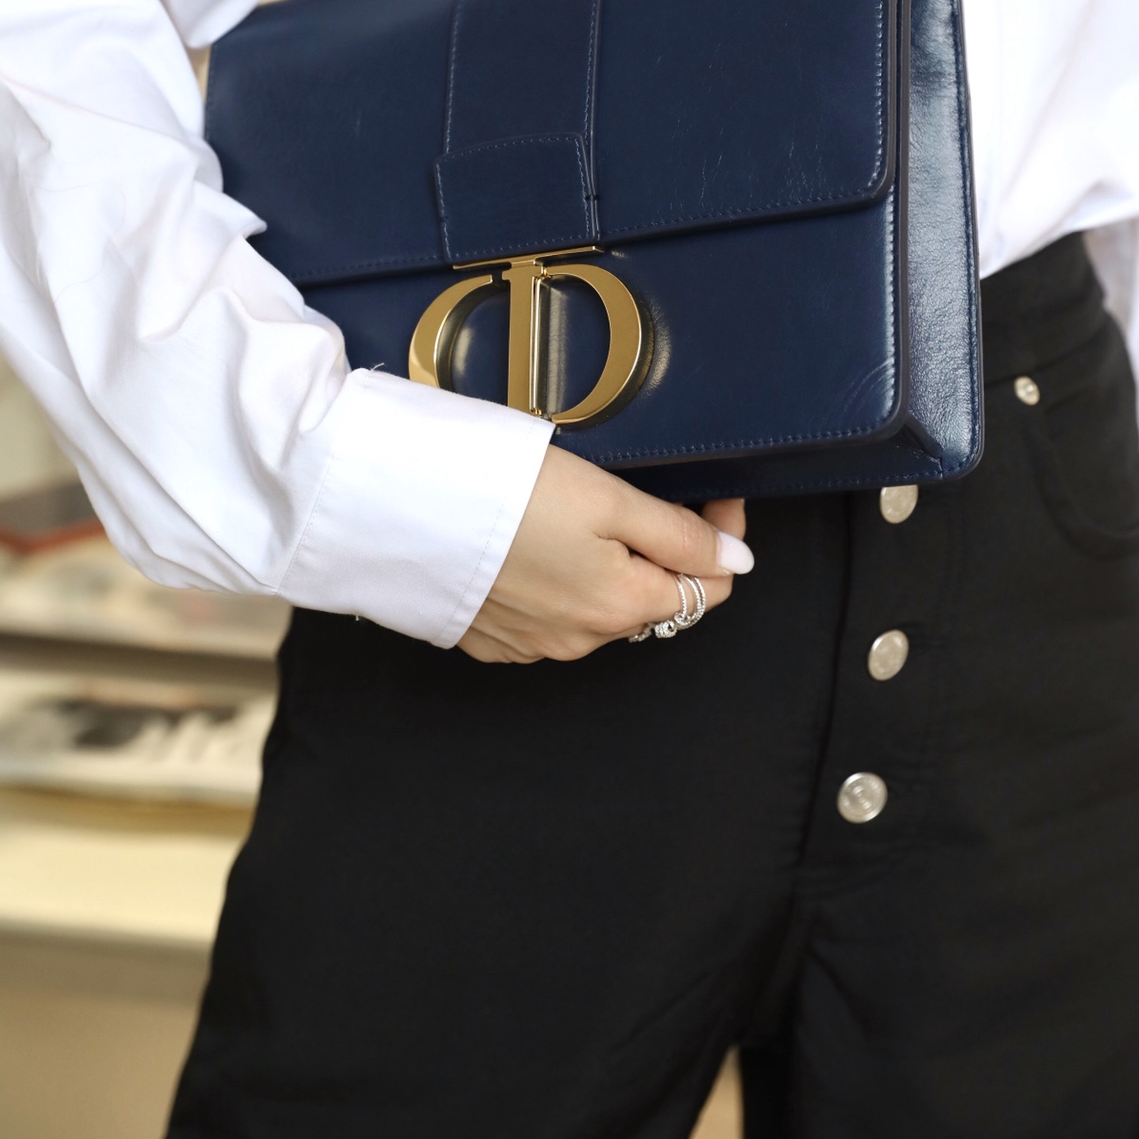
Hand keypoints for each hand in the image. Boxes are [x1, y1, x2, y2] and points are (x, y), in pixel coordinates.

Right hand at [458, 444, 750, 663]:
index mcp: (620, 605)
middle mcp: (581, 639)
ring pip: (599, 609)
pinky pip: (548, 617)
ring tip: (580, 513)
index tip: (713, 495)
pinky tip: (536, 543)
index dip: (720, 540)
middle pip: (652, 600)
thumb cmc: (505, 492)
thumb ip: (677, 535)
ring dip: (607, 569)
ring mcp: (532, 646)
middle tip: (642, 492)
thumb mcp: (607, 497)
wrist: (402, 508)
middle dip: (662, 552)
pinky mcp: (491, 639)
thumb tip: (736, 562)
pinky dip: (556, 584)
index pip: (706, 590)